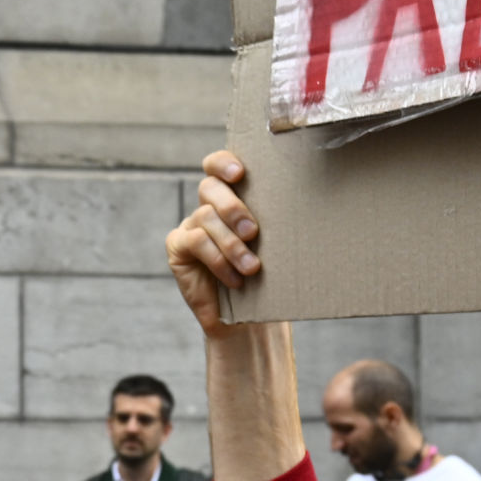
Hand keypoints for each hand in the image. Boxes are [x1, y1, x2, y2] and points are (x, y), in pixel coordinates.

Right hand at [166, 151, 261, 334]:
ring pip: (206, 217)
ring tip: (251, 267)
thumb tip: (302, 207)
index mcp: (231, 197)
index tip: (240, 173)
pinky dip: (218, 260)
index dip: (223, 163)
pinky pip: (196, 242)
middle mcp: (208, 206)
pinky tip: (235, 279)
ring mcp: (190, 225)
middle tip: (253, 232)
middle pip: (210, 188)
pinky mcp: (178, 247)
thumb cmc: (265, 278)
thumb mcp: (273, 248)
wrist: (246, 318)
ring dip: (231, 244)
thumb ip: (275, 225)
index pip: (218, 166)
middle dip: (232, 206)